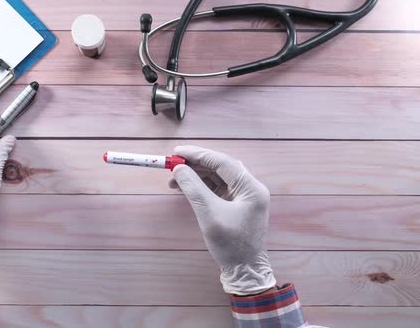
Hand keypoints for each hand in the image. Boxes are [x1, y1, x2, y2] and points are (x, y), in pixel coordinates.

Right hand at [171, 146, 275, 295]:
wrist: (244, 271)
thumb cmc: (230, 245)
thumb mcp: (209, 214)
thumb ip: (193, 188)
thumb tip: (179, 169)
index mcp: (251, 188)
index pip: (222, 162)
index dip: (198, 154)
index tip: (177, 151)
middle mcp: (250, 188)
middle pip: (219, 167)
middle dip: (195, 165)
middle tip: (173, 163)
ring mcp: (244, 197)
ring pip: (217, 177)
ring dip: (195, 176)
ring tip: (173, 179)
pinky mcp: (236, 205)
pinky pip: (216, 189)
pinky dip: (200, 187)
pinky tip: (184, 188)